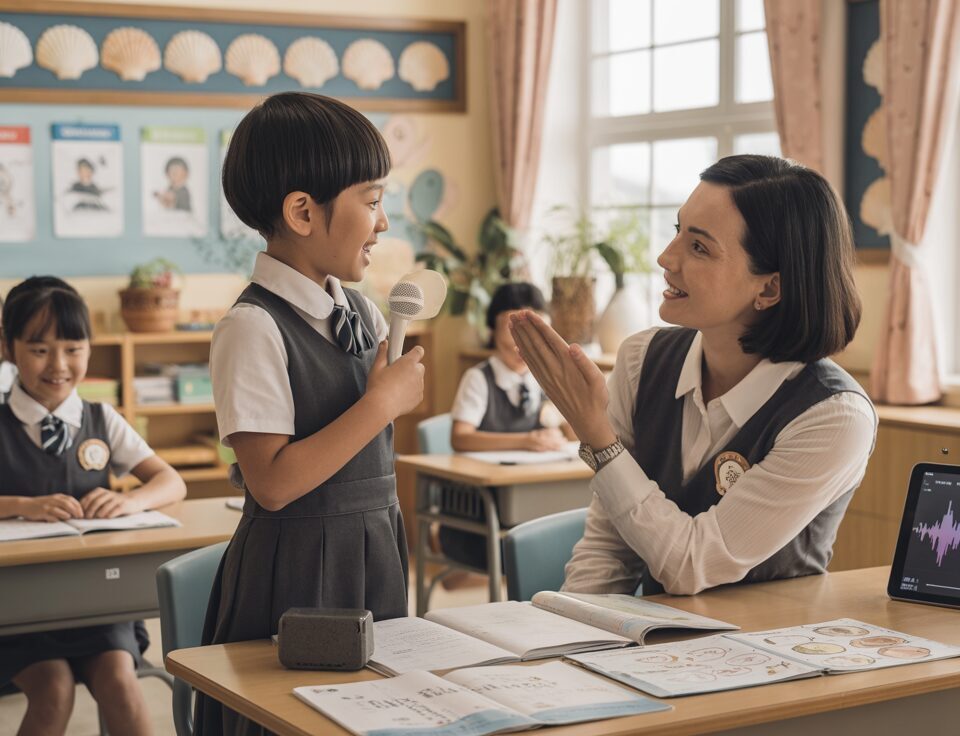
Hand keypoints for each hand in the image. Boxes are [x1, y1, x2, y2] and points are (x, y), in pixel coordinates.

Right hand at [19, 494, 83, 521]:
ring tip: (70, 519)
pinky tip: (58, 521)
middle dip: (76, 511)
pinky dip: (57, 519)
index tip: (83, 513)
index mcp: (58, 497)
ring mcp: (48, 505)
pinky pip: (52, 516)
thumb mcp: (54, 501)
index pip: (72, 500)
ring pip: (62, 509)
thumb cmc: (42, 505)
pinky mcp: (42, 512)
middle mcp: (54, 500)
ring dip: (68, 515)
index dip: (79, 507)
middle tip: (80, 517)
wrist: (26, 504)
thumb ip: (63, 505)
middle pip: (69, 504)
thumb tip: (76, 513)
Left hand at [80, 487, 140, 518]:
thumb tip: (80, 513)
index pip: (89, 498)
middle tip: (87, 519)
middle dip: (90, 512)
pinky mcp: (124, 505)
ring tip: (96, 519)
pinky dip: (109, 516)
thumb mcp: (104, 499)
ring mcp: (117, 499)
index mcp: (101, 491)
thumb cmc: (115, 502)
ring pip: (104, 507)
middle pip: (96, 502)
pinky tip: (106, 518)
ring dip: (98, 514)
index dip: (83, 507)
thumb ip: (94, 503)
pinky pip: (114, 511)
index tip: (80, 515)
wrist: (134, 500)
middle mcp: (108, 494)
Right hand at [366, 341, 424, 419]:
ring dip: (411, 380)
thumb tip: (384, 342)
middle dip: (410, 368)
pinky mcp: (419, 398)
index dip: (414, 352)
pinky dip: (411, 392)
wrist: (381, 406)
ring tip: (395, 387)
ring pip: (418, 380)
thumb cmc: (378, 386)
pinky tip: (398, 396)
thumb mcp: (377, 367)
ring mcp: (420, 386)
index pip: (419, 351)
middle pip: (419, 366)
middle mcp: (417, 373)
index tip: (406, 356)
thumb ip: (382, 353)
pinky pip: (417, 391)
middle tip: (397, 373)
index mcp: (408, 362)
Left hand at [509, 311, 615, 447]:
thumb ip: (585, 363)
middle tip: (514, 313)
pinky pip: (531, 366)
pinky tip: (517, 347)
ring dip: (520, 338)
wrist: (587, 423)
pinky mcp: (544, 385)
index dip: (537, 325)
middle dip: (524, 328)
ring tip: (512, 324)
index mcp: (567, 365)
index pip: (549, 340)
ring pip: (530, 353)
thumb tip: (573, 346)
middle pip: (536, 344)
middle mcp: (554, 370)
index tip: (527, 313)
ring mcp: (547, 378)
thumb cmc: (597, 400)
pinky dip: (523, 355)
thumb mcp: (598, 381)